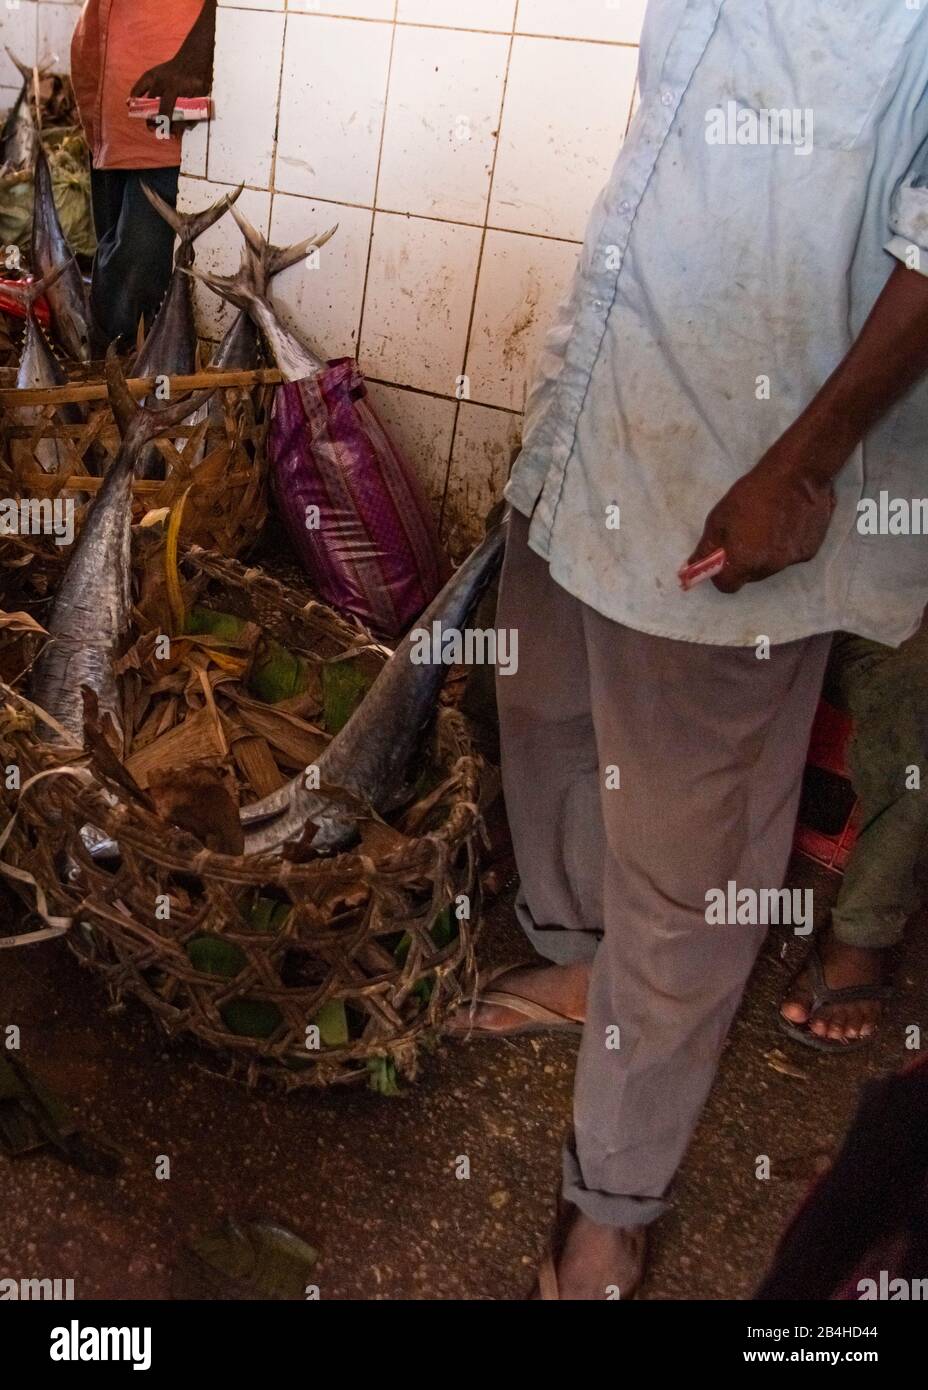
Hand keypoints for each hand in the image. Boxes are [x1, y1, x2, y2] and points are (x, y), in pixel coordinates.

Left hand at [131, 35, 212, 126]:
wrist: (194, 56)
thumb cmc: (171, 70)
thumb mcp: (153, 74)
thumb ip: (140, 88)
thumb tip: (128, 103)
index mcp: (159, 79)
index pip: (151, 101)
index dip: (150, 116)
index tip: (150, 127)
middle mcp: (172, 83)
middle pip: (165, 109)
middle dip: (162, 123)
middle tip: (161, 132)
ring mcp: (187, 88)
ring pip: (182, 113)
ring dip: (177, 127)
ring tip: (172, 133)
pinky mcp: (201, 92)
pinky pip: (195, 111)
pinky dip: (189, 122)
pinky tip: (185, 126)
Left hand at [686, 448, 836, 593]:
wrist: (798, 473)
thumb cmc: (752, 493)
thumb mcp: (719, 517)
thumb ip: (707, 547)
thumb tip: (693, 566)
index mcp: (745, 561)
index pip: (728, 586)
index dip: (721, 575)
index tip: (721, 558)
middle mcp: (769, 567)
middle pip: (750, 576)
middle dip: (744, 562)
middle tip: (744, 535)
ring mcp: (792, 560)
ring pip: (771, 566)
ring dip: (765, 554)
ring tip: (767, 525)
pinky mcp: (810, 550)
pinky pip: (790, 555)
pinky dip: (785, 545)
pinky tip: (786, 522)